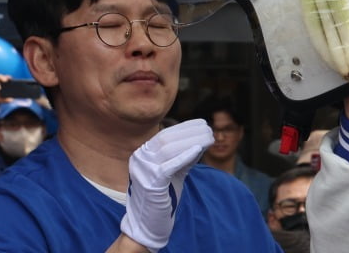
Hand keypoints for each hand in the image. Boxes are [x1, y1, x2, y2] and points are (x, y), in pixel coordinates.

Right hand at [119, 119, 213, 250]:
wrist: (147, 224)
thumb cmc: (162, 197)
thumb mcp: (173, 171)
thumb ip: (183, 155)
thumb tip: (201, 138)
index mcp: (142, 154)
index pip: (165, 135)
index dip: (185, 127)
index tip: (203, 123)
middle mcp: (139, 160)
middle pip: (166, 139)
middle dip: (190, 132)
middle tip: (209, 130)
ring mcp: (143, 172)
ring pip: (168, 149)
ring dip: (191, 141)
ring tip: (209, 138)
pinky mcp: (150, 184)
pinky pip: (168, 166)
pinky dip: (184, 156)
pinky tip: (198, 150)